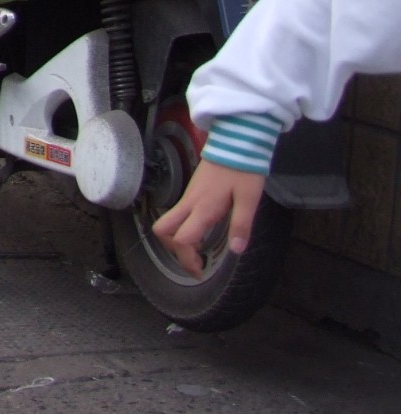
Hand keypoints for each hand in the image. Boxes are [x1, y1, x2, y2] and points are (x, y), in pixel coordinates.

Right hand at [151, 158, 265, 276]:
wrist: (234, 143)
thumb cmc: (243, 171)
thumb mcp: (249, 199)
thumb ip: (241, 225)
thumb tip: (236, 251)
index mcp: (203, 209)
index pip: (182, 238)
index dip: (187, 259)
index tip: (201, 270)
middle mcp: (190, 204)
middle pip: (163, 230)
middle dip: (174, 249)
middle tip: (195, 259)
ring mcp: (188, 196)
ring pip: (168, 222)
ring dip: (178, 239)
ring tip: (199, 249)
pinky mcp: (192, 192)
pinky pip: (178, 215)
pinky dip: (184, 228)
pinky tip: (203, 232)